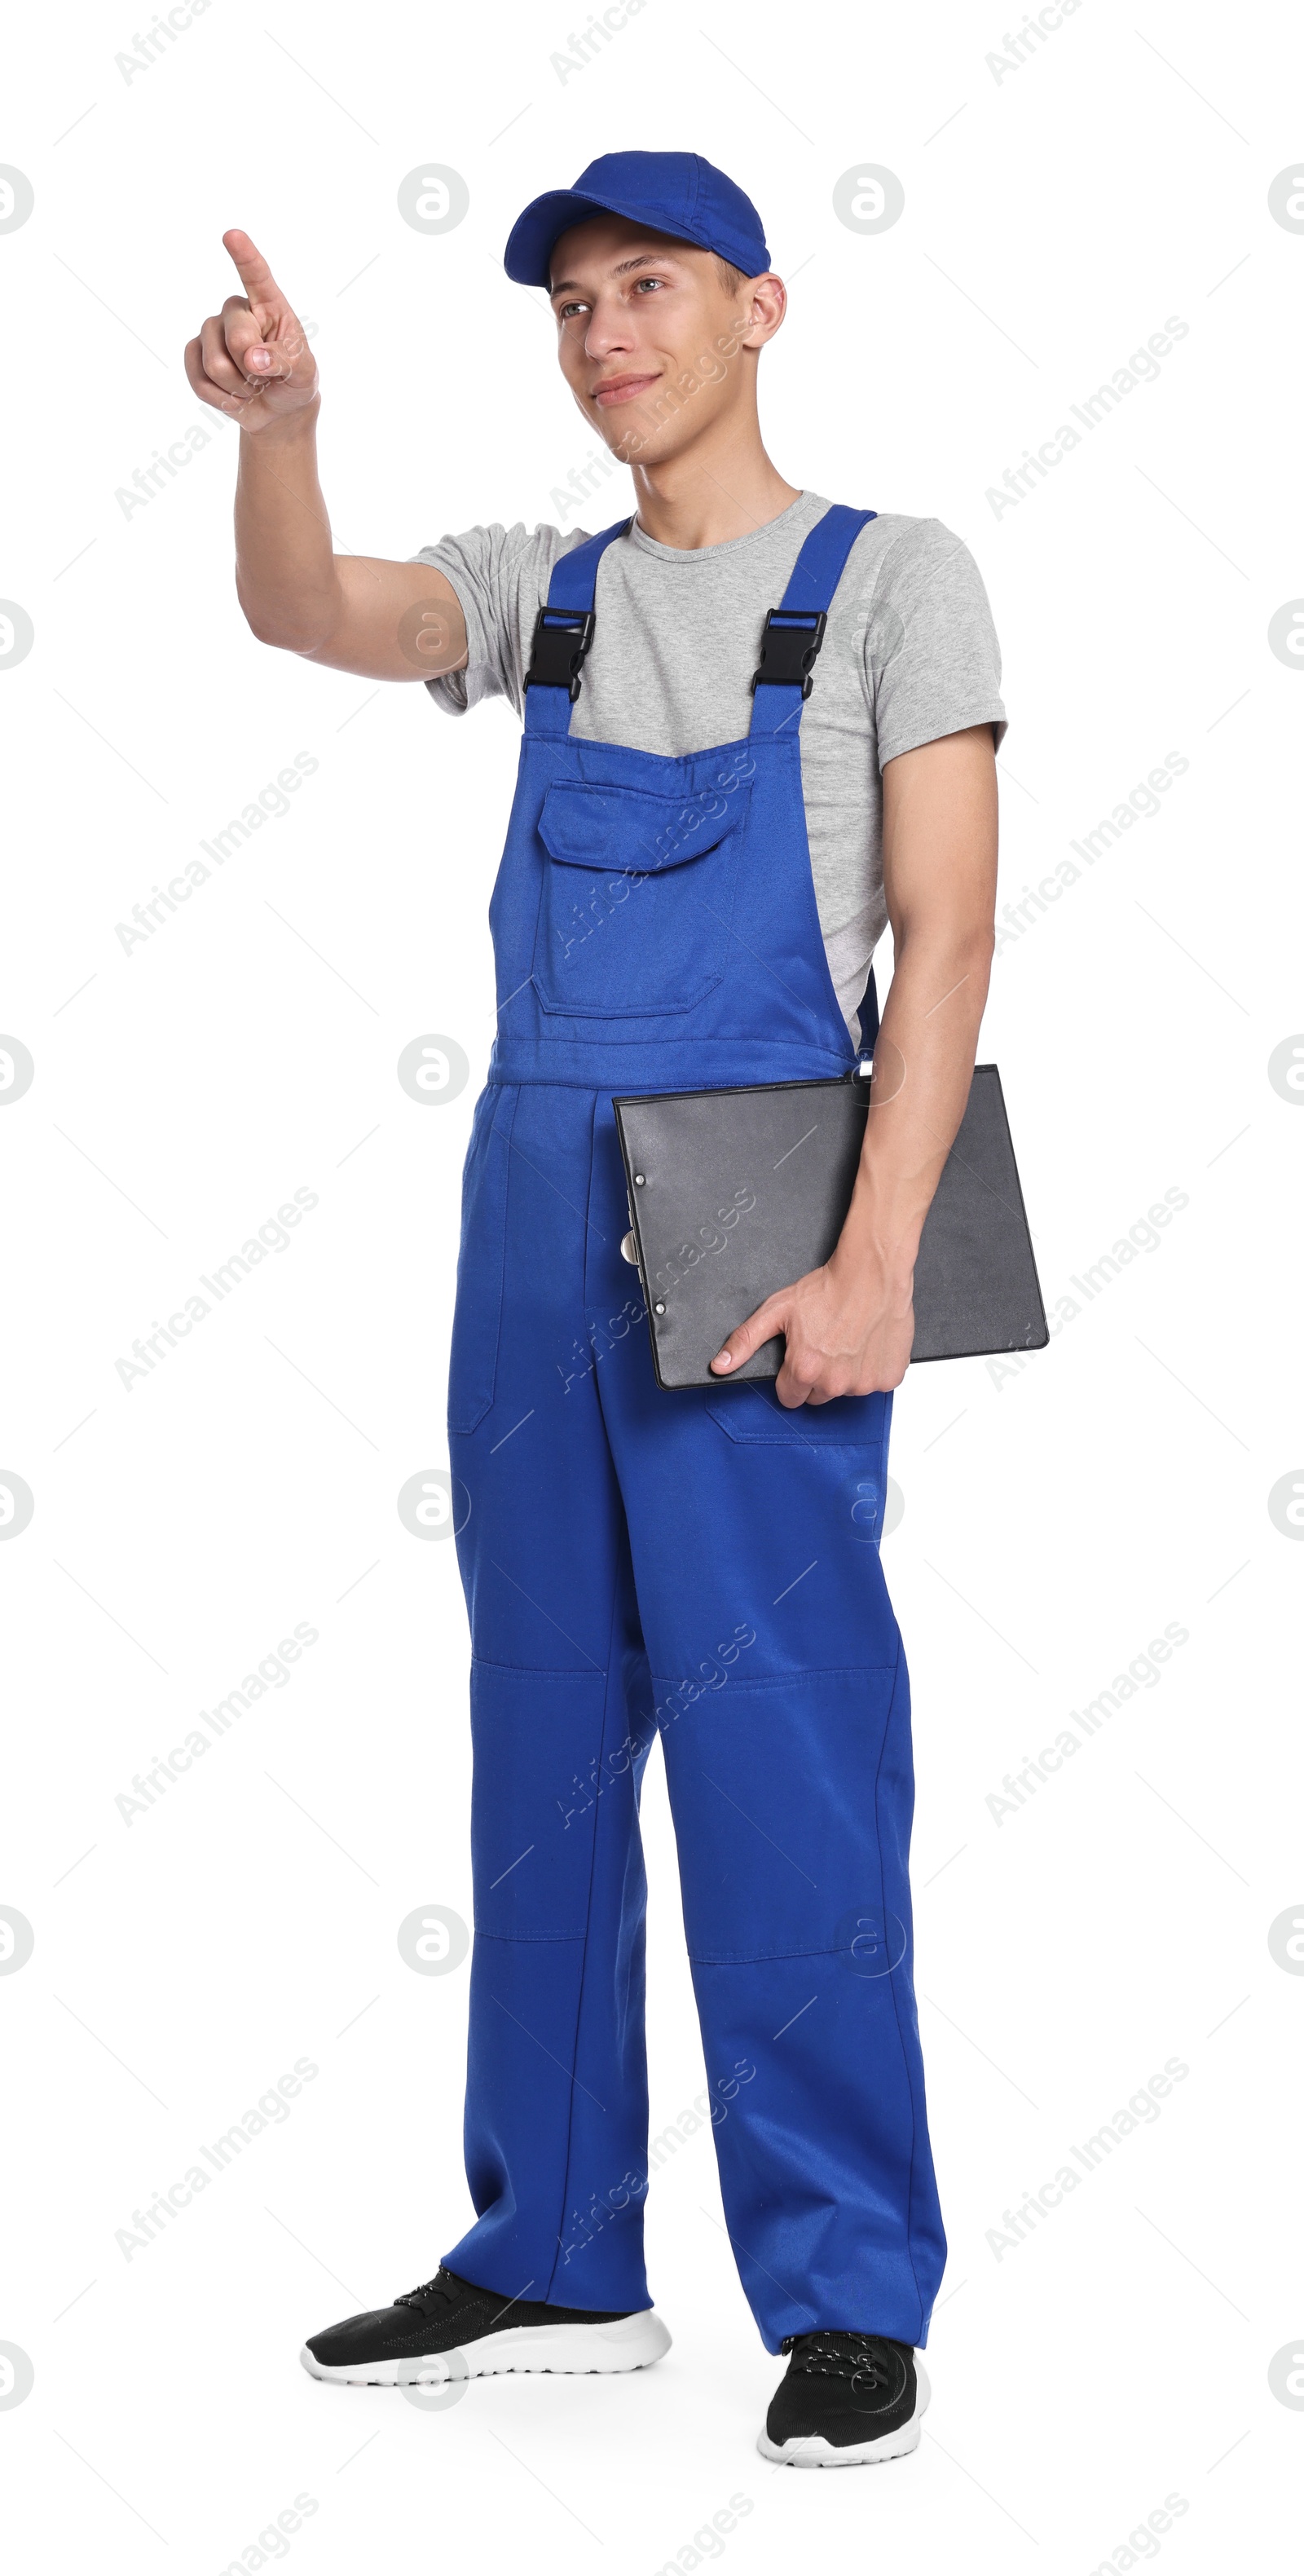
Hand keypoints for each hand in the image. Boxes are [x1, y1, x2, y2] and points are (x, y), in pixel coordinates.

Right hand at [184, 230, 317, 433]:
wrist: (278, 411)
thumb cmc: (295, 381)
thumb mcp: (304, 373)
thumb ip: (286, 360)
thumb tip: (253, 358)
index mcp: (268, 305)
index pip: (256, 275)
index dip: (244, 256)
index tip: (232, 235)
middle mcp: (236, 311)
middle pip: (236, 337)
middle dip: (253, 369)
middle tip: (266, 378)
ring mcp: (212, 331)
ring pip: (215, 364)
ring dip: (239, 388)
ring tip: (252, 387)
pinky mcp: (195, 354)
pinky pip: (199, 380)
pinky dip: (222, 399)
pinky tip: (234, 396)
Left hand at [709, 1251, 913, 1404]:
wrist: (872, 1273)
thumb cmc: (827, 1288)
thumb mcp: (777, 1310)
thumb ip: (745, 1341)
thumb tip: (720, 1365)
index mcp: (804, 1370)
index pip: (789, 1397)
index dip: (791, 1375)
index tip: (802, 1356)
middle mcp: (835, 1383)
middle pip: (818, 1396)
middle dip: (817, 1376)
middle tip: (825, 1344)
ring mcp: (864, 1383)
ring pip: (847, 1391)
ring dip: (846, 1373)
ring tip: (848, 1340)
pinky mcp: (889, 1377)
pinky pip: (876, 1383)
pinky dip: (872, 1368)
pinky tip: (867, 1343)